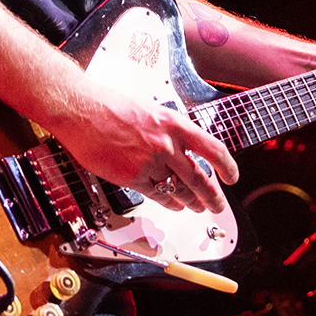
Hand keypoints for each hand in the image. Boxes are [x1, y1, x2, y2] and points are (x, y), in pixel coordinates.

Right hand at [49, 73, 239, 215]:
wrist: (82, 111)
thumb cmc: (112, 107)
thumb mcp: (153, 110)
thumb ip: (171, 130)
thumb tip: (185, 149)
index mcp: (175, 123)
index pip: (213, 148)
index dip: (227, 166)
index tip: (232, 176)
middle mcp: (167, 144)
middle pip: (199, 177)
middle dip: (212, 196)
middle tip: (218, 205)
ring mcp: (150, 162)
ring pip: (179, 190)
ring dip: (191, 202)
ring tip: (197, 208)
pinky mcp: (132, 177)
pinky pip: (157, 195)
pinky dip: (169, 203)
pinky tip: (174, 206)